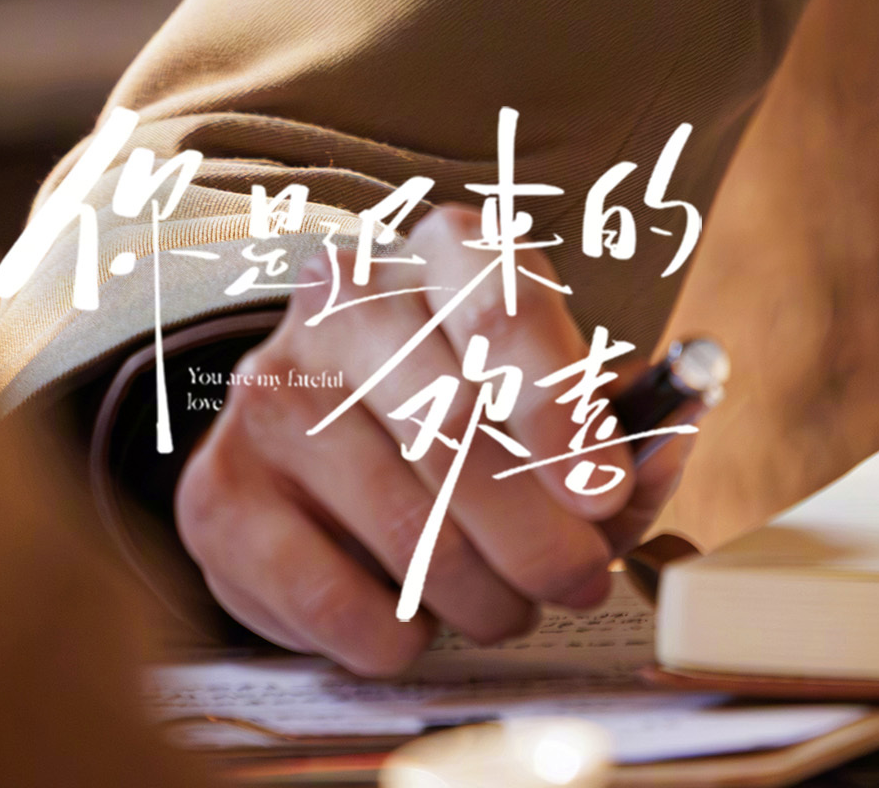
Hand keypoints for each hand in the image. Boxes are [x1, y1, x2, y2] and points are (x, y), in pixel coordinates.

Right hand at [176, 202, 690, 671]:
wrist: (324, 408)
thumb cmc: (469, 392)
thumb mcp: (550, 380)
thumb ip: (616, 422)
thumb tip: (659, 458)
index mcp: (445, 246)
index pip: (503, 309)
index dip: (561, 408)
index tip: (604, 491)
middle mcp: (346, 296)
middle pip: (454, 427)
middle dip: (536, 532)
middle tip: (579, 580)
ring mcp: (269, 389)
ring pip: (400, 521)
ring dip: (478, 591)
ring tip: (507, 604)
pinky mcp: (219, 491)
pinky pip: (325, 596)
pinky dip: (392, 631)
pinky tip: (415, 616)